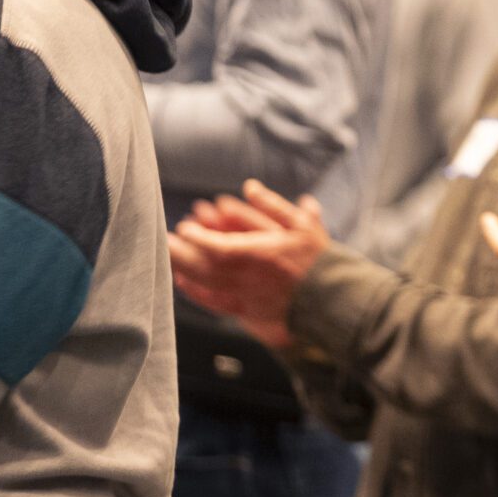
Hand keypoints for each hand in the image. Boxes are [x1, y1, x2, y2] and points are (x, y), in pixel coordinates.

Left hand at [166, 181, 332, 350]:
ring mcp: (244, 295)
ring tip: (167, 255)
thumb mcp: (304, 226)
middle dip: (180, 252)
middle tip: (164, 239)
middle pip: (203, 265)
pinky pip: (214, 302)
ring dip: (182, 268)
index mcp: (259, 255)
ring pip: (204, 283)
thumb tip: (250, 186)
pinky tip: (182, 282)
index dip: (197, 237)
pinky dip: (195, 293)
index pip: (217, 246)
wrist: (333, 300)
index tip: (185, 227)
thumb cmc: (320, 262)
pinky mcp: (246, 309)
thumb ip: (274, 206)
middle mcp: (246, 277)